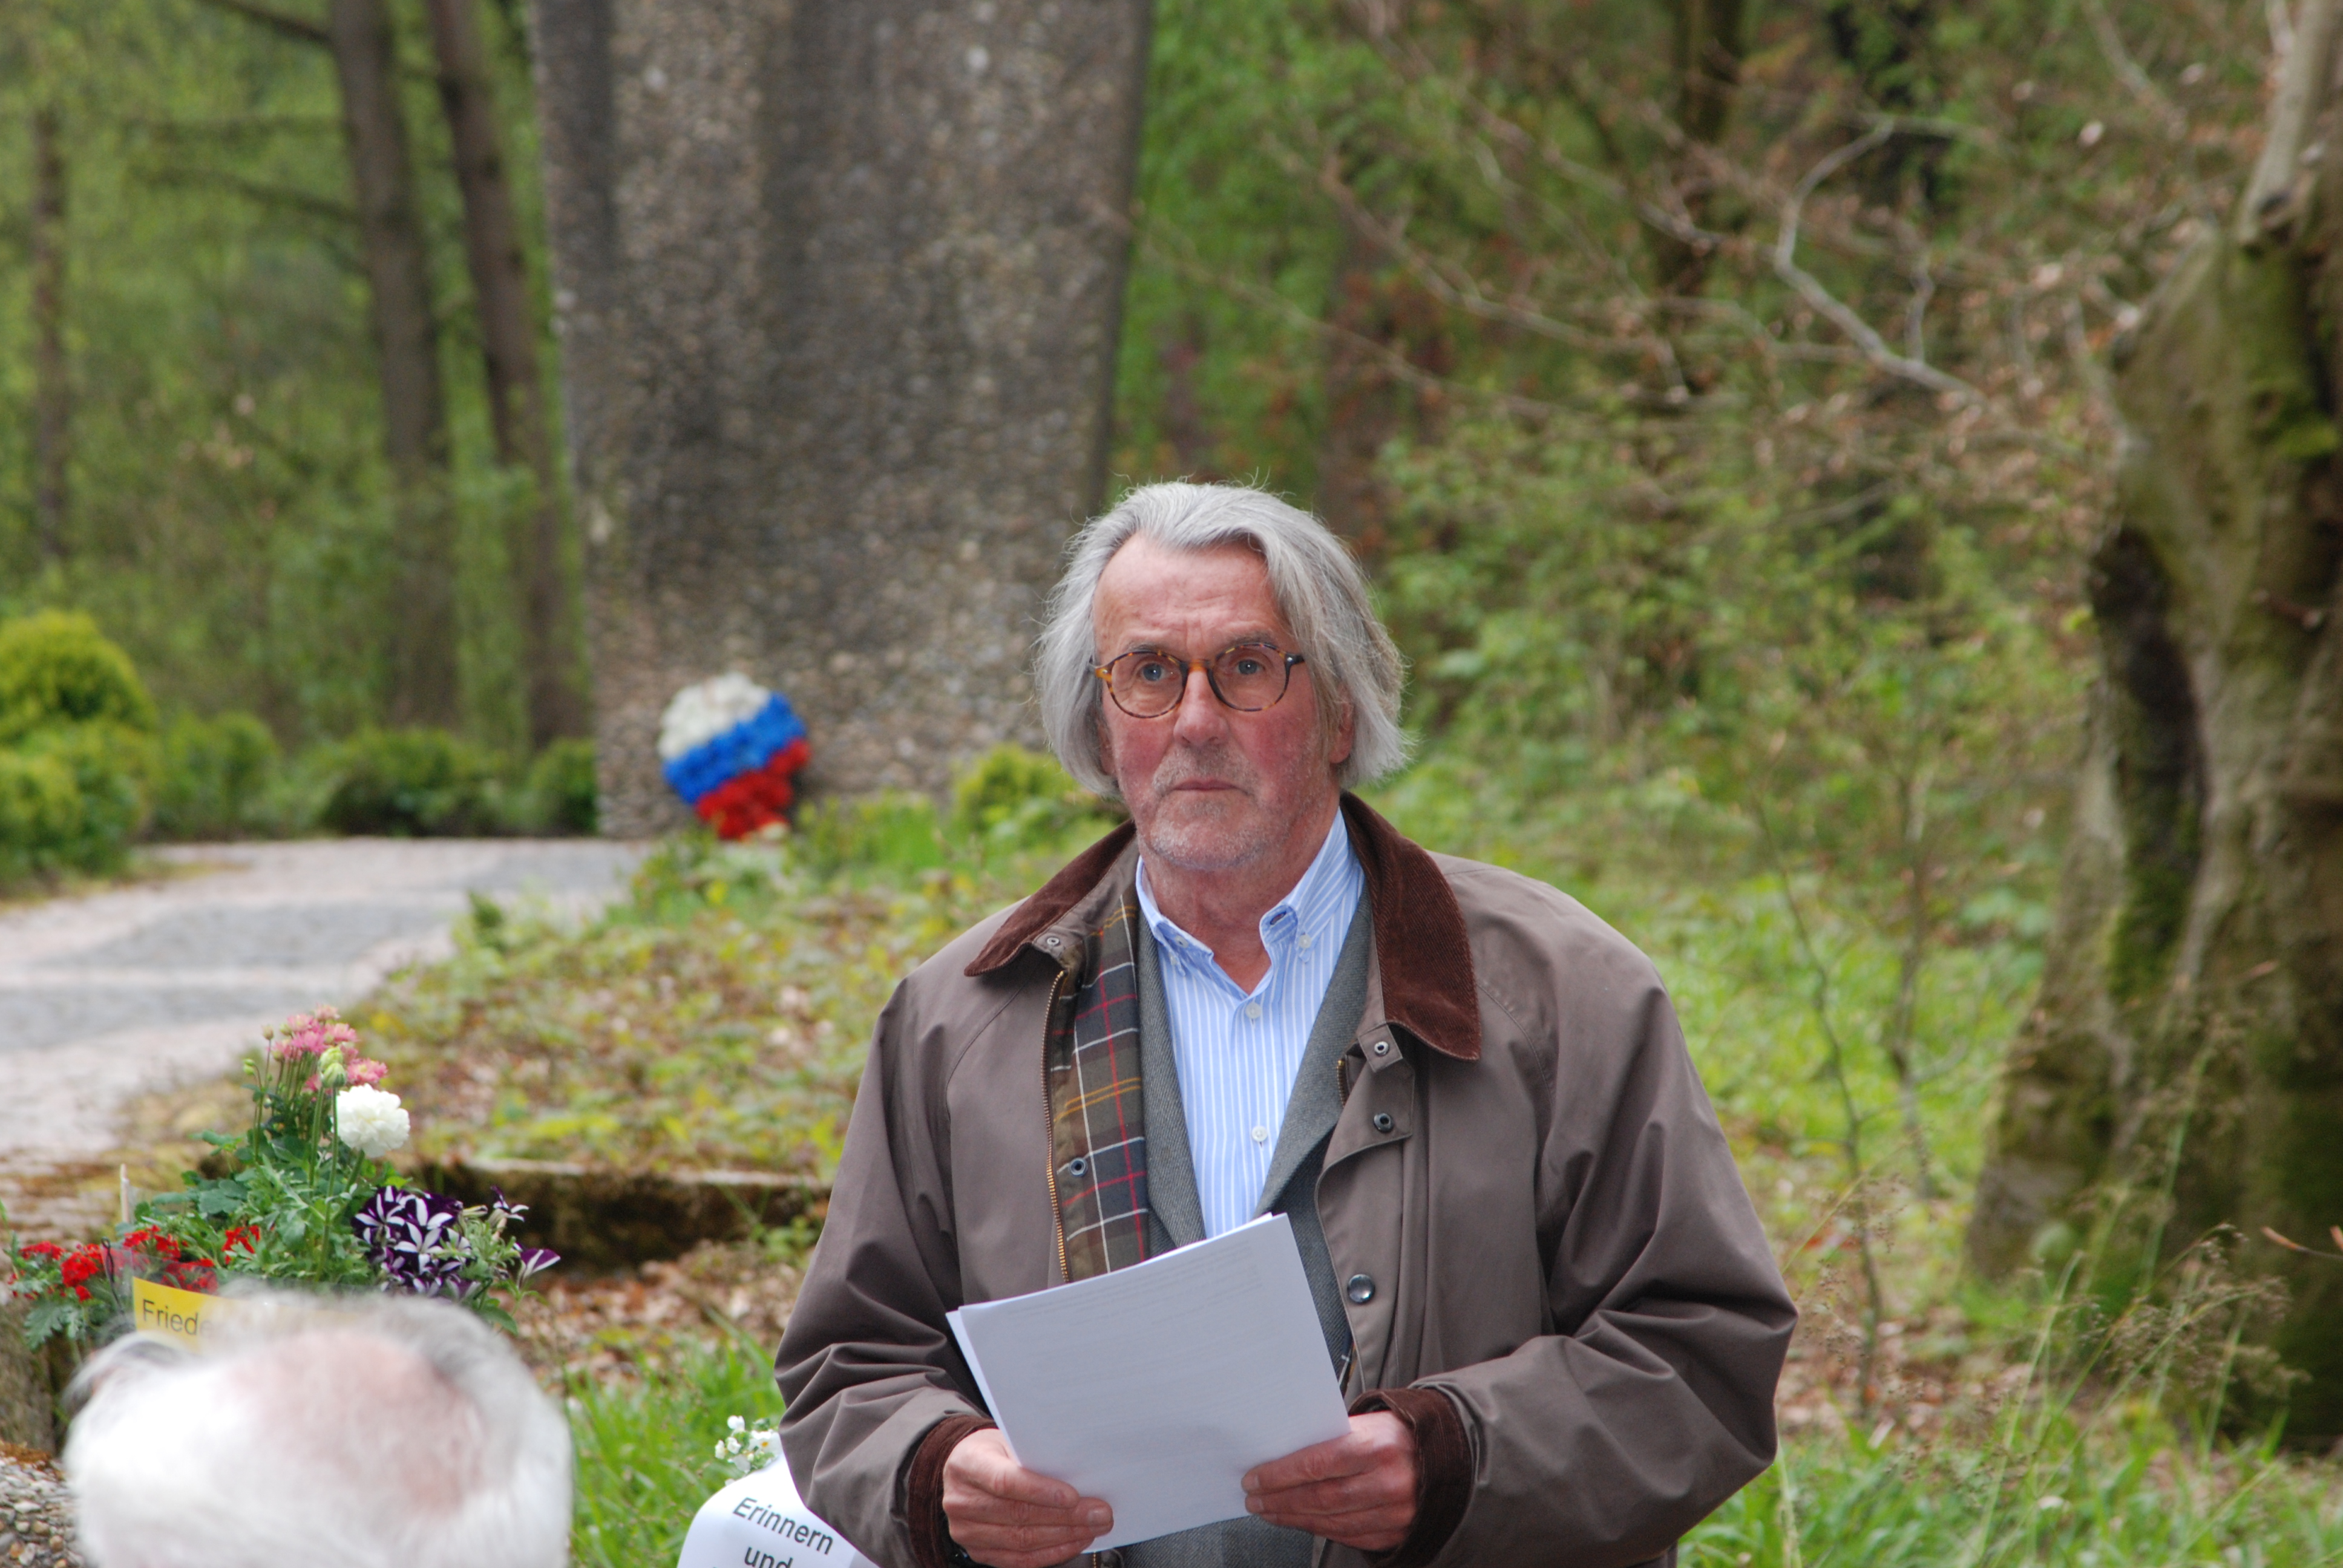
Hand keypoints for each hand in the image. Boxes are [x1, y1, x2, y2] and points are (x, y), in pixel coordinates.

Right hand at [941, 1427, 1113, 1567]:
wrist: (967, 1470)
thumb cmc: (994, 1451)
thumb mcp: (1009, 1439)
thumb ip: (1036, 1455)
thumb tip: (1081, 1474)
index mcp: (967, 1464)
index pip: (1004, 1481)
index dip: (1041, 1491)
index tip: (1073, 1496)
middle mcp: (961, 1500)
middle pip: (1018, 1514)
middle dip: (1066, 1517)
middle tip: (1099, 1513)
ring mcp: (966, 1530)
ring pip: (1021, 1540)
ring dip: (1064, 1536)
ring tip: (1092, 1527)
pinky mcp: (978, 1551)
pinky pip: (1019, 1560)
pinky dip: (1051, 1552)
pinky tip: (1073, 1541)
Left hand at [1242, 1411, 1418, 1549]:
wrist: (1446, 1455)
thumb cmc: (1400, 1435)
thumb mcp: (1368, 1423)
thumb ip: (1331, 1438)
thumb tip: (1283, 1454)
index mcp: (1378, 1446)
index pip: (1316, 1463)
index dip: (1279, 1475)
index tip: (1254, 1479)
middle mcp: (1388, 1482)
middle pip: (1320, 1497)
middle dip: (1280, 1500)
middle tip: (1255, 1499)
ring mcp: (1395, 1513)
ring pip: (1332, 1522)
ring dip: (1294, 1518)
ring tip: (1272, 1511)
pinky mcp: (1397, 1533)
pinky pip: (1350, 1537)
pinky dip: (1321, 1530)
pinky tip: (1302, 1522)